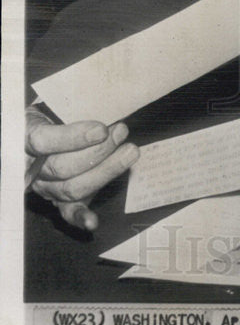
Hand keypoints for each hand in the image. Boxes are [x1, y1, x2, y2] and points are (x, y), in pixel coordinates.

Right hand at [25, 105, 138, 230]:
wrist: (37, 127)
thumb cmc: (49, 111)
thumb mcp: (50, 103)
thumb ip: (64, 106)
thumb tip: (99, 105)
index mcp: (25, 139)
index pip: (44, 141)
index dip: (73, 137)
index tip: (101, 129)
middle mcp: (31, 167)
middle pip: (62, 167)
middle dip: (98, 152)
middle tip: (121, 132)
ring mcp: (45, 186)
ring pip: (72, 188)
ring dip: (106, 171)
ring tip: (129, 151)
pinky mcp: (59, 200)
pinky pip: (68, 211)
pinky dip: (80, 217)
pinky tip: (93, 222)